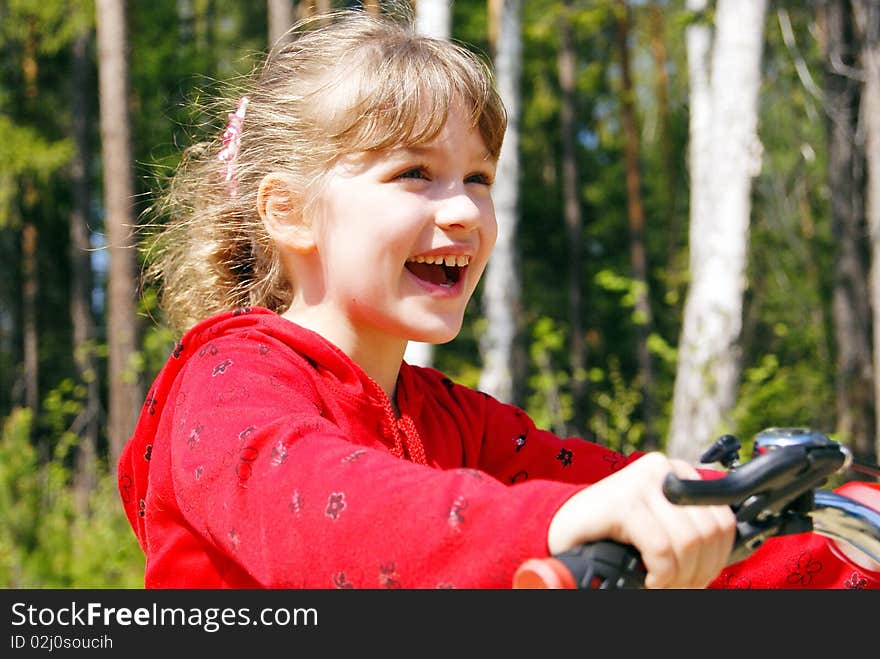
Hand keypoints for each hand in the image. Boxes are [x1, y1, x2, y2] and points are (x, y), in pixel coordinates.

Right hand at [547, 452, 735, 587]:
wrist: (559, 528)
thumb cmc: (611, 534)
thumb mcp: (659, 527)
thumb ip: (689, 529)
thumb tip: (724, 556)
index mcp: (678, 474)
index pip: (723, 519)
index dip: (716, 558)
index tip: (697, 578)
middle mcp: (664, 470)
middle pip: (709, 532)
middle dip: (697, 571)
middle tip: (676, 586)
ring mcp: (642, 482)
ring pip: (688, 542)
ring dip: (678, 577)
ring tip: (659, 584)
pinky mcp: (624, 500)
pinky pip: (662, 548)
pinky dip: (660, 574)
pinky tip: (647, 578)